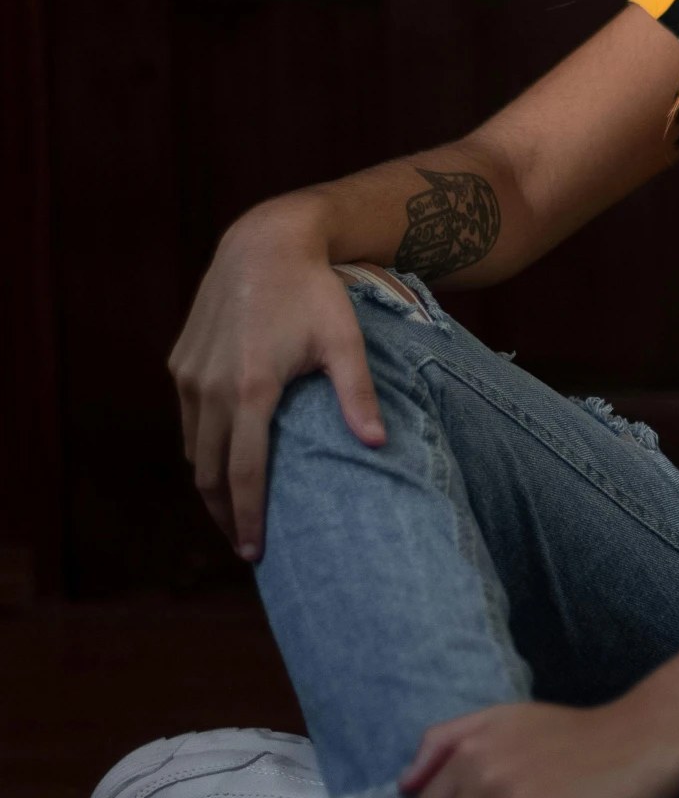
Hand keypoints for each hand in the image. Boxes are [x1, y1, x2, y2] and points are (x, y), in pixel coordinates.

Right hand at [168, 199, 384, 561]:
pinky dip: (201, 449)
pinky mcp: (180, 363)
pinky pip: (187, 421)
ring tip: (235, 512)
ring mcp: (189, 375)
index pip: (242, 473)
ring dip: (209, 484)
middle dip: (224, 514)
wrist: (264, 244)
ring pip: (192, 449)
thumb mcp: (344, 341)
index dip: (247, 518)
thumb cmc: (313, 293)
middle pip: (208, 472)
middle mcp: (210, 386)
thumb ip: (358, 395)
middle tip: (247, 546)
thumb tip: (378, 446)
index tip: (256, 554)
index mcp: (250, 388)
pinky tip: (223, 462)